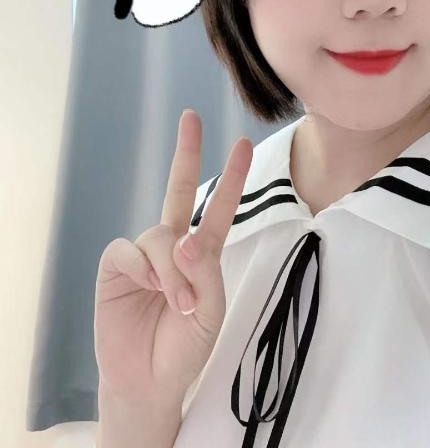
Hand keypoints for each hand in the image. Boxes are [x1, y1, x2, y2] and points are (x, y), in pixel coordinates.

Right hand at [94, 110, 252, 402]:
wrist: (150, 380)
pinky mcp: (117, 265)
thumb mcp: (211, 309)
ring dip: (173, 271)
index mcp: (202, 251)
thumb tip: (182, 236)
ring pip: (161, 236)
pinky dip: (147, 270)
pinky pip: (131, 251)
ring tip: (180, 305)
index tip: (244, 143)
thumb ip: (203, 269)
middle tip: (191, 116)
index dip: (232, 176)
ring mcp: (143, 253)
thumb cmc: (185, 344)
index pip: (218, 207)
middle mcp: (172, 244)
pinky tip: (148, 288)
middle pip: (179, 188)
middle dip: (186, 151)